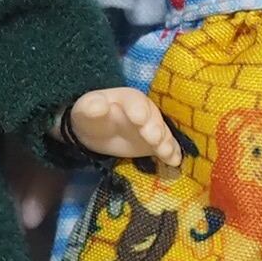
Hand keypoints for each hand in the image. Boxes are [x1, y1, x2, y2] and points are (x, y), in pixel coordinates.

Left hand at [67, 87, 181, 169]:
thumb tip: (97, 106)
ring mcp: (152, 127)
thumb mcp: (87, 110)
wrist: (97, 133)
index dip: (137, 109)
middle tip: (154, 138)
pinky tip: (174, 161)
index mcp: (128, 99)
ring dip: (165, 142)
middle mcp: (145, 111)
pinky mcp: (156, 143)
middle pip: (153, 117)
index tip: (139, 119)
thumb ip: (92, 107)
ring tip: (164, 152)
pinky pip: (167, 146)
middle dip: (154, 127)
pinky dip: (172, 153)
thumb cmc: (92, 118)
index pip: (135, 101)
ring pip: (162, 132)